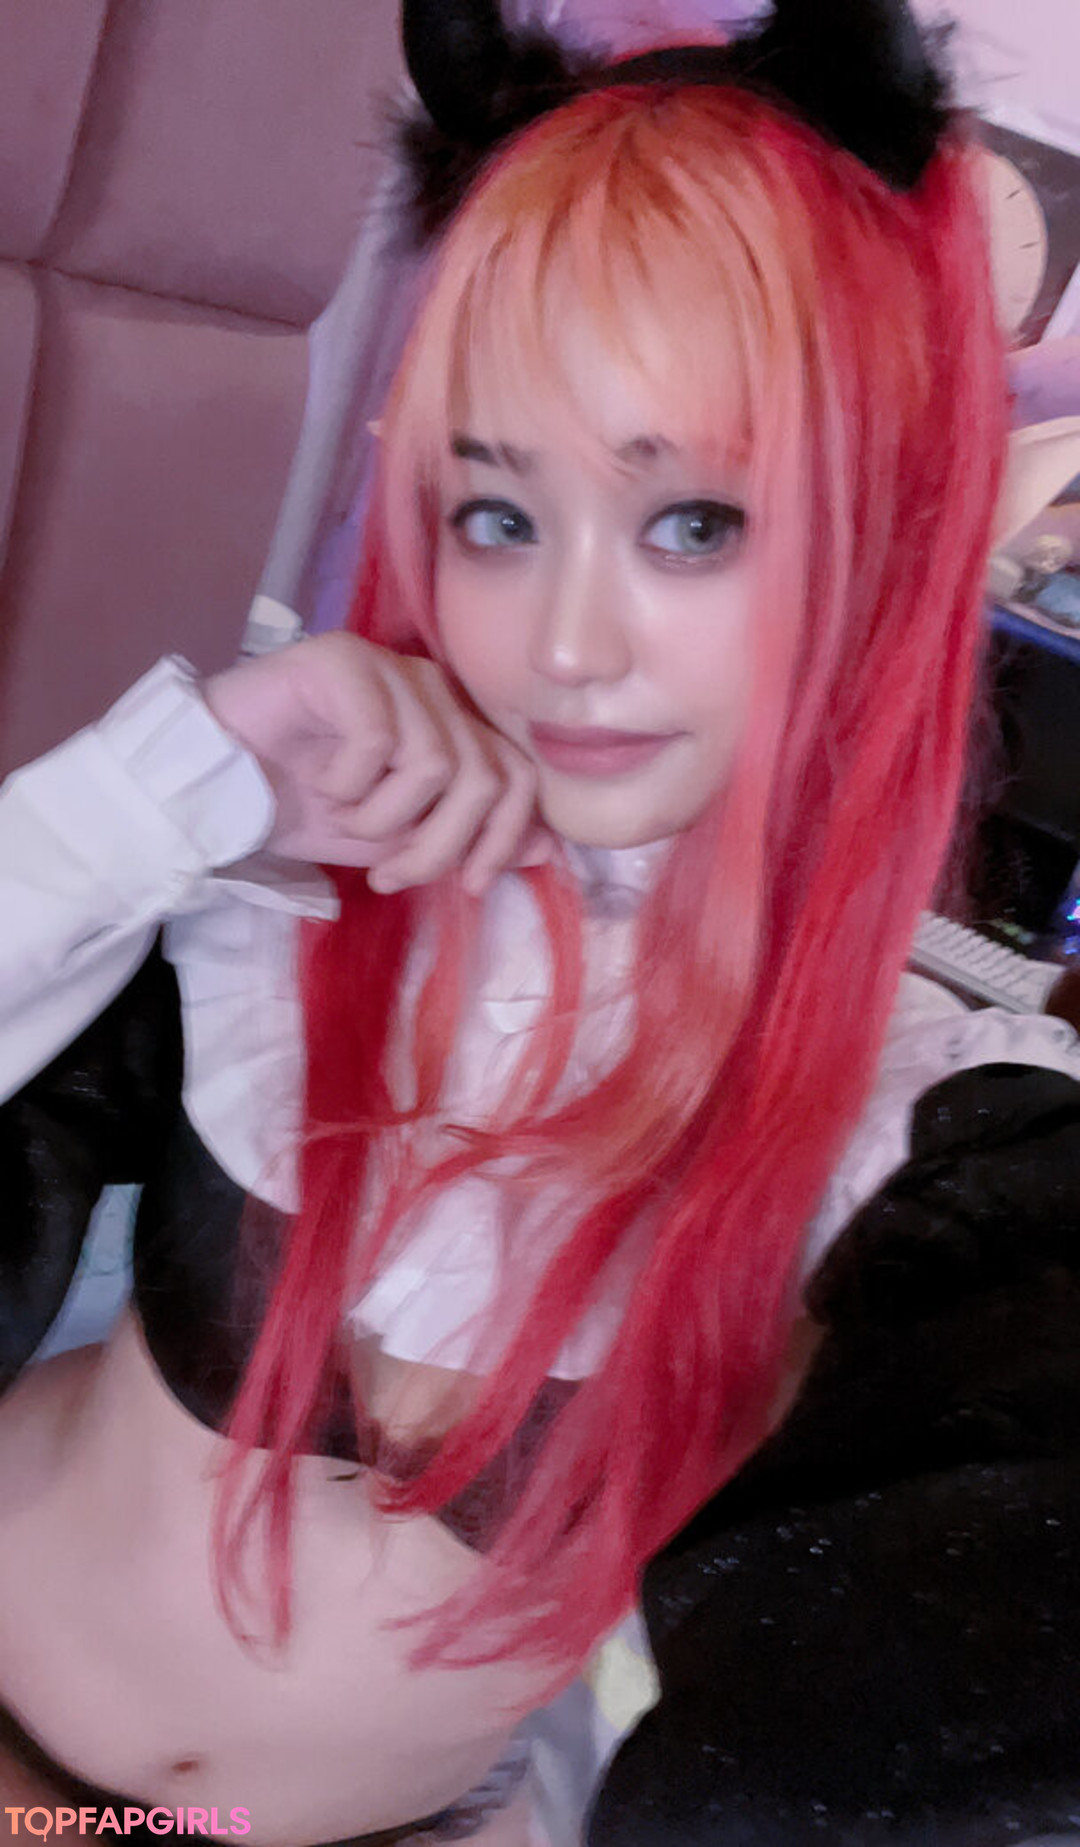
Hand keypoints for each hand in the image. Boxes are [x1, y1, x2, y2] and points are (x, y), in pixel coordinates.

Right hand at [202, 633, 546, 894]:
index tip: (467, 887)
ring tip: (342, 815)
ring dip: (383, 816)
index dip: (504, 839)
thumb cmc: (302, 805)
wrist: (214, 785)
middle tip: (387, 873)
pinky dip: (350, 782)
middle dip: (438, 846)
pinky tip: (321, 780)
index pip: (520, 777)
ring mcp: (389, 667)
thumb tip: (547, 850)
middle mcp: (431, 688)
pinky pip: (380, 739)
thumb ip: (464, 838)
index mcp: (452, 724)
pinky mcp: (342, 659)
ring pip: (436, 764)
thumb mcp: (393, 839)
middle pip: (484, 779)